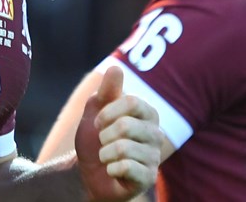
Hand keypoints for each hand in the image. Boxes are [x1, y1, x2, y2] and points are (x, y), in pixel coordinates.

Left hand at [74, 66, 164, 200]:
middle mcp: (156, 133)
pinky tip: (113, 171)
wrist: (89, 172)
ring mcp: (154, 157)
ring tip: (107, 158)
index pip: (132, 102)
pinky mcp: (148, 177)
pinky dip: (111, 169)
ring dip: (105, 154)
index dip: (108, 112)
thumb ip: (107, 90)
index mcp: (147, 113)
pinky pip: (127, 168)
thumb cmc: (96, 139)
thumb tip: (116, 68)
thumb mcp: (96, 111)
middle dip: (104, 136)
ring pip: (123, 148)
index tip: (98, 121)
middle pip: (126, 126)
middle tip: (103, 143)